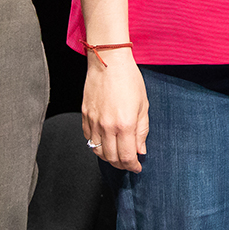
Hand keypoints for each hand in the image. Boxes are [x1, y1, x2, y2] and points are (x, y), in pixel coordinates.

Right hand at [80, 49, 148, 171]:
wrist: (108, 61)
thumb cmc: (129, 79)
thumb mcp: (143, 105)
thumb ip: (142, 130)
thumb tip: (140, 150)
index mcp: (125, 124)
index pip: (127, 157)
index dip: (133, 166)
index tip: (137, 168)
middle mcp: (107, 127)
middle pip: (111, 158)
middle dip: (122, 165)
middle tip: (129, 163)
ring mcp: (94, 122)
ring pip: (98, 151)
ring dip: (108, 157)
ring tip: (117, 155)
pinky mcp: (85, 116)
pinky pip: (88, 139)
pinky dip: (96, 145)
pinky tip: (105, 142)